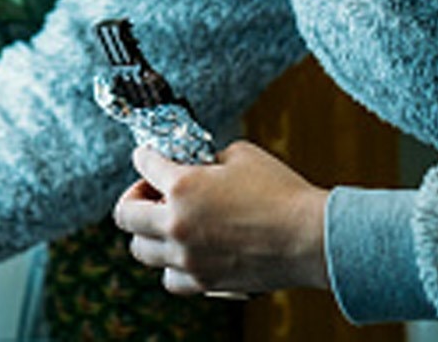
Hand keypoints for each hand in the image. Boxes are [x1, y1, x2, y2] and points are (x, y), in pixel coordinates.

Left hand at [113, 141, 327, 298]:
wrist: (311, 238)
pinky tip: (186, 250)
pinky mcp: (206, 283)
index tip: (150, 156)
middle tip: (152, 192)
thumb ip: (207, 158)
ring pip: (141, 251)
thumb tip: (195, 164)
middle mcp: (177, 224)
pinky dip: (171, 265)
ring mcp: (189, 258)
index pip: (143, 164)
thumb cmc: (280, 190)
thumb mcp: (239, 155)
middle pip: (126, 215)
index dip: (145, 156)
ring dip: (148, 233)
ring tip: (167, 222)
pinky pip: (170, 279)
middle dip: (134, 197)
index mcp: (182, 186)